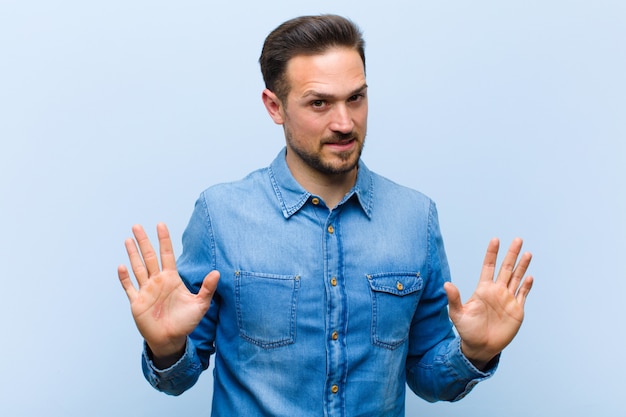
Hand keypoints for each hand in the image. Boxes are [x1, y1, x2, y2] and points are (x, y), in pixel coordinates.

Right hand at [117, 223, 219, 366]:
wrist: (171, 339)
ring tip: (128, 239)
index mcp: (172, 279)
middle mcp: (158, 281)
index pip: (167, 255)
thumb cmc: (186, 322)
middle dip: (144, 242)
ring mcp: (146, 291)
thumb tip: (217, 272)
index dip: (164, 240)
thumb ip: (207, 288)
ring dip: (133, 254)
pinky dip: (125, 278)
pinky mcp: (137, 302)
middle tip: (137, 226)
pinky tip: (121, 267)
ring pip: (138, 268)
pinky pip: (129, 288)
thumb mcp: (200, 304)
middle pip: (149, 257)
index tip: (160, 225)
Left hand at [444, 238, 533, 368]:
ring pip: (516, 278)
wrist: (480, 347)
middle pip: (506, 268)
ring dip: (522, 266)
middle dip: (511, 254)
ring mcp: (507, 300)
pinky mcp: (516, 310)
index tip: (495, 240)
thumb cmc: (467, 330)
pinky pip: (522, 295)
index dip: (492, 254)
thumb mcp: (457, 314)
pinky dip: (526, 286)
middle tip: (517, 239)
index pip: (488, 266)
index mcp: (483, 289)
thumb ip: (454, 299)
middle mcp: (497, 291)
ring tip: (528, 253)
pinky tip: (529, 276)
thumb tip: (446, 284)